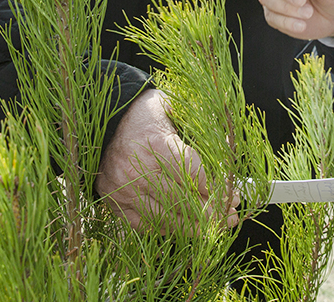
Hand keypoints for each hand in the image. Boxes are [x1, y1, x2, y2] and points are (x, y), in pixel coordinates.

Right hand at [95, 89, 236, 229]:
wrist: (102, 121)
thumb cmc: (143, 114)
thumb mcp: (171, 106)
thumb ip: (197, 121)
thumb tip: (228, 142)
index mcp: (155, 142)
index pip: (192, 173)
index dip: (215, 187)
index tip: (231, 194)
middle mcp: (138, 170)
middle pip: (181, 200)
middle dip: (210, 211)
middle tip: (230, 216)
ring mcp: (124, 189)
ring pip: (165, 217)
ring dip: (193, 226)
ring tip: (214, 227)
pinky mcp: (114, 202)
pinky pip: (144, 225)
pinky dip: (166, 227)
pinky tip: (184, 225)